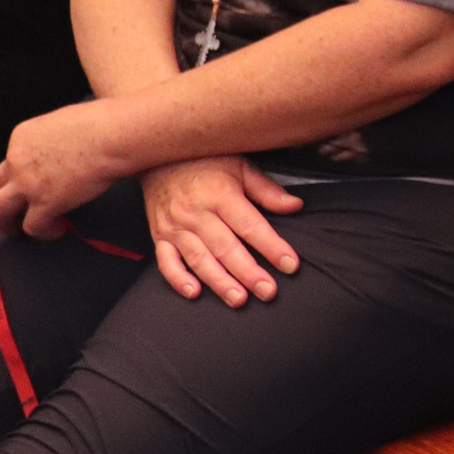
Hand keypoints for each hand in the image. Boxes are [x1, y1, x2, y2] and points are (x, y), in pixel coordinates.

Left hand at [0, 101, 129, 238]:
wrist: (112, 135)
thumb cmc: (104, 122)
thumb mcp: (67, 121)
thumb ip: (59, 136)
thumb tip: (73, 146)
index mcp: (23, 137)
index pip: (13, 159)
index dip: (21, 174)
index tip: (33, 182)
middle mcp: (18, 159)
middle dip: (5, 197)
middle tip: (14, 210)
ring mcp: (28, 183)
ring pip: (0, 210)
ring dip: (8, 222)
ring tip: (21, 230)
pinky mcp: (44, 203)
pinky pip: (33, 226)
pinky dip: (43, 232)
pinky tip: (57, 230)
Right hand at [136, 156, 305, 306]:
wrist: (157, 153)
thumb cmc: (205, 160)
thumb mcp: (240, 166)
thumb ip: (267, 191)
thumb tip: (295, 206)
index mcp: (220, 194)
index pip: (250, 226)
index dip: (272, 247)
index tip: (291, 264)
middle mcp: (196, 212)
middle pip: (226, 248)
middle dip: (249, 273)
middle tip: (268, 292)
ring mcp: (175, 226)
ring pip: (199, 259)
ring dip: (219, 282)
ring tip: (239, 299)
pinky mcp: (159, 235)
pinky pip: (166, 261)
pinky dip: (178, 279)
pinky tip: (195, 293)